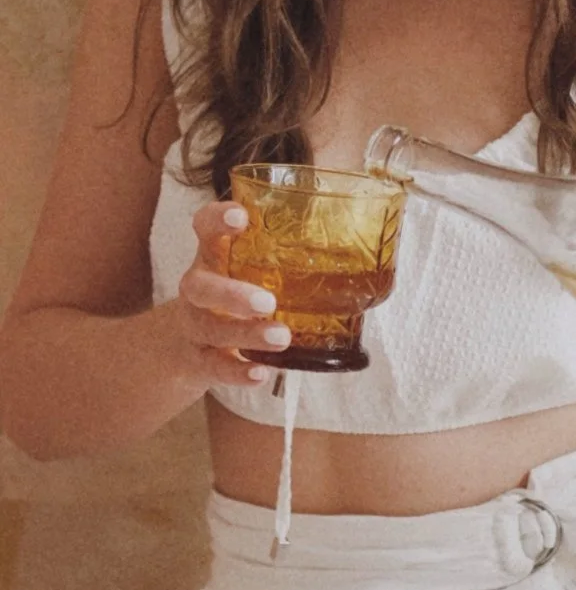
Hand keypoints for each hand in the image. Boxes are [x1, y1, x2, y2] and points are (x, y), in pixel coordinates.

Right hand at [161, 202, 291, 387]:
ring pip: (209, 328)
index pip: (204, 227)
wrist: (187, 347)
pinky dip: (237, 371)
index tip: (240, 216)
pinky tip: (261, 373)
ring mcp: (194, 325)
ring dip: (246, 333)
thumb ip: (295, 263)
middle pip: (200, 285)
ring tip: (281, 338)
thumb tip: (373, 259)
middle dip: (232, 293)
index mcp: (214, 257)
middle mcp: (198, 287)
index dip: (217, 219)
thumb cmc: (238, 297)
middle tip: (268, 302)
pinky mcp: (197, 360)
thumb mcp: (255, 273)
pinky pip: (214, 366)